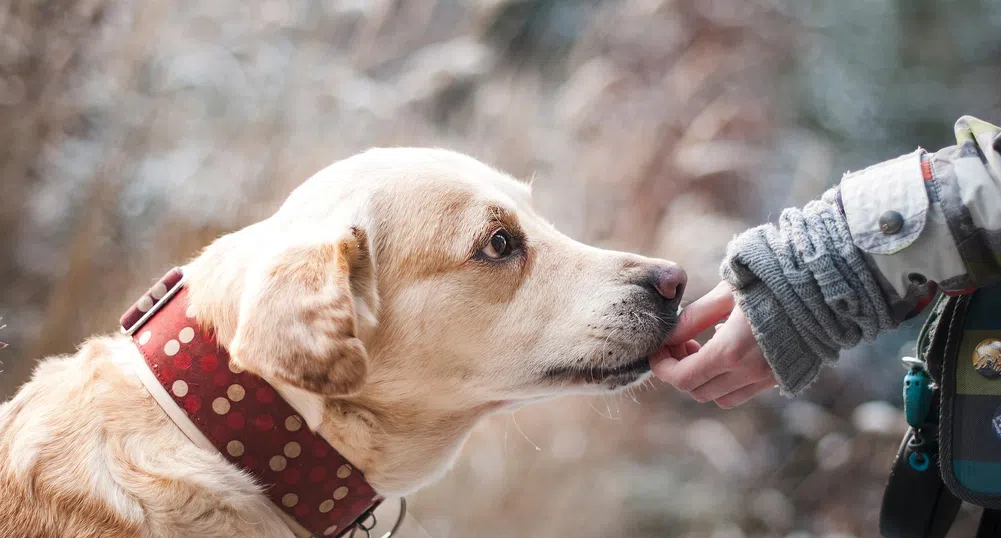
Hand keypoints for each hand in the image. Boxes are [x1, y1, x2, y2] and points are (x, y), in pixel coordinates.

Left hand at [650, 282, 776, 407]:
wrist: (824, 286)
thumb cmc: (771, 281)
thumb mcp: (725, 293)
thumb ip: (693, 318)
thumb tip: (668, 335)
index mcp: (731, 351)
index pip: (682, 378)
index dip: (662, 367)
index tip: (657, 350)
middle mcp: (749, 372)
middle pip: (697, 391)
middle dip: (680, 371)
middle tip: (680, 343)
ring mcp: (768, 378)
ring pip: (720, 397)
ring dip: (704, 379)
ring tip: (702, 347)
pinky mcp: (781, 376)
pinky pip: (744, 391)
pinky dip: (727, 380)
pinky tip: (728, 349)